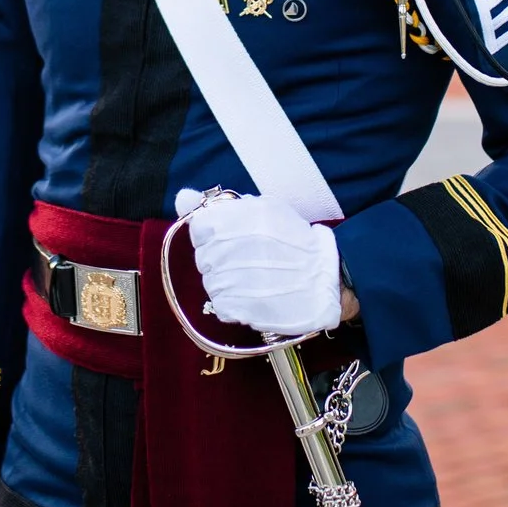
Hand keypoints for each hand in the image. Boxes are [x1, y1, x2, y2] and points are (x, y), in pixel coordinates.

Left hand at [184, 190, 343, 335]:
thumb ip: (219, 205)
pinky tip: (253, 294)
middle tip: (247, 260)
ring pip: (210, 281)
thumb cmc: (295, 242)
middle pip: (204, 256)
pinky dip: (233, 301)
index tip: (228, 239)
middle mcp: (230, 249)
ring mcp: (232, 281)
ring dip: (227, 280)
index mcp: (237, 220)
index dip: (212, 234)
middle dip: (220, 257)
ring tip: (254, 278)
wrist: (325, 280)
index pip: (200, 228)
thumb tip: (183, 198)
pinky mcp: (238, 308)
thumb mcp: (264, 209)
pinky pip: (220, 304)